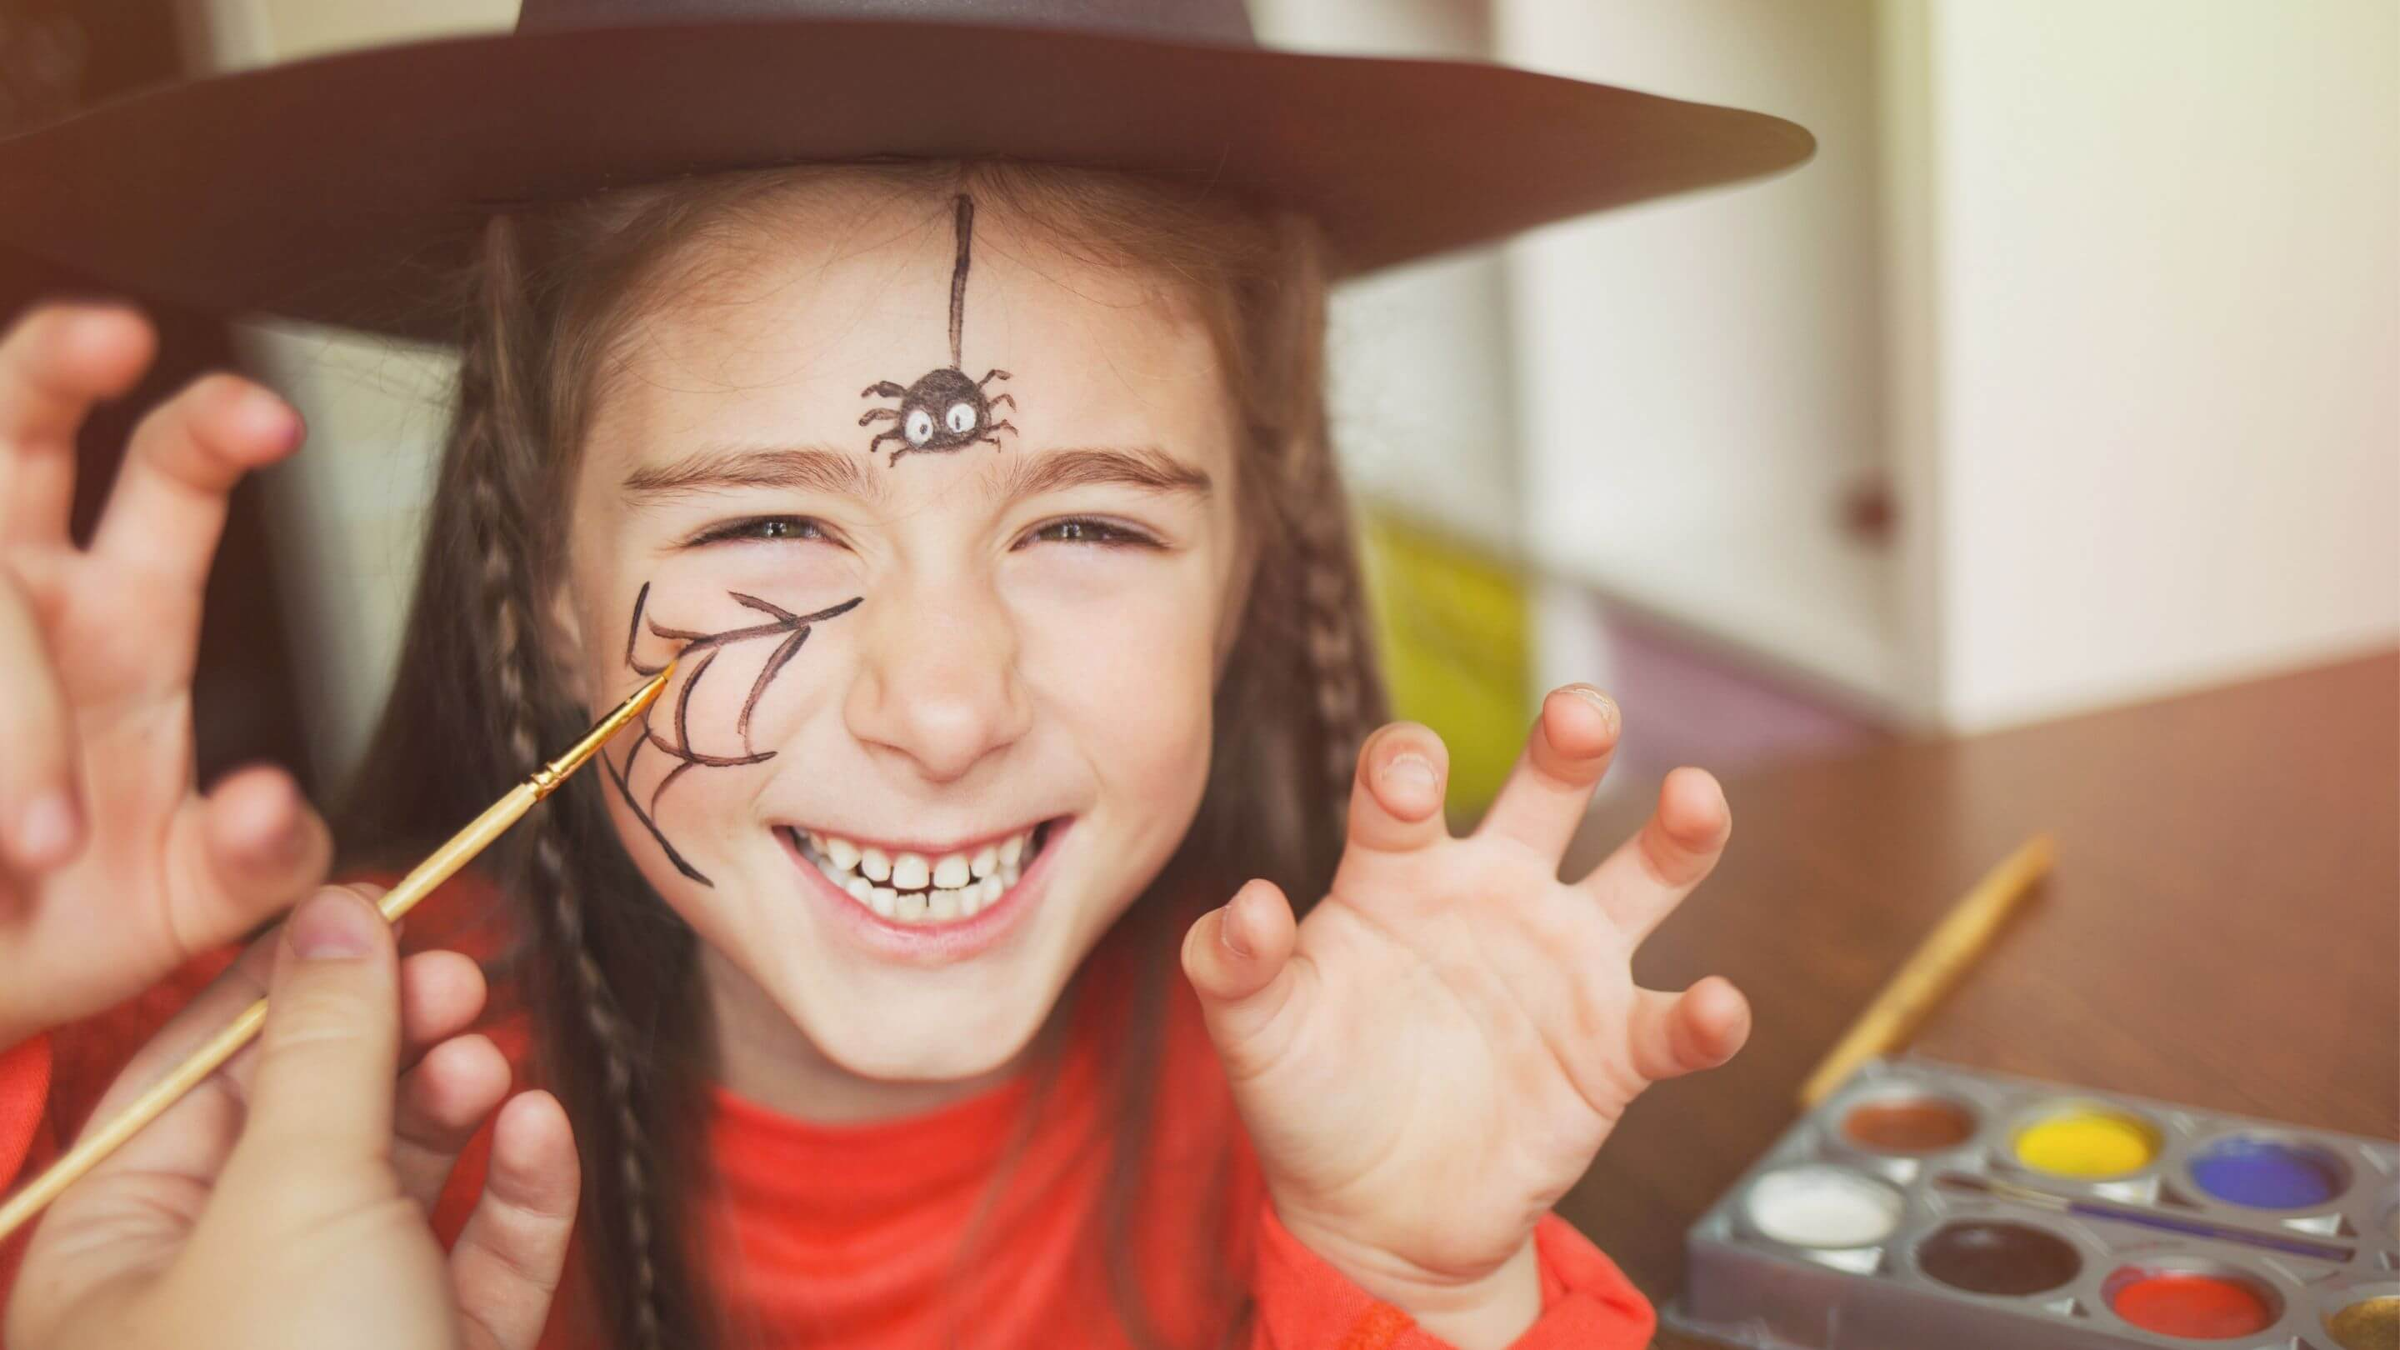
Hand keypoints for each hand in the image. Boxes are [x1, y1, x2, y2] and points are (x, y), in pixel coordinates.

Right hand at [0, 302, 327, 1048]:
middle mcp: (17, 593)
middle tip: (114, 338)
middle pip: (14, 419)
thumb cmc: (59, 923)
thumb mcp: (181, 904)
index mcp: (122, 616)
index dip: (214, 426)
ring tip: (34, 844)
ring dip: (10, 692)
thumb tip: (277, 813)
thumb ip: (252, 863)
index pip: (173, 474)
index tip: (274, 419)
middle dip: (58, 360)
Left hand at [6, 886, 579, 1349]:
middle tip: (458, 971)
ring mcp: (332, 1336)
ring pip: (402, 1187)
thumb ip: (323, 1046)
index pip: (199, 1073)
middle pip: (310, 1123)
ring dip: (456, 1108)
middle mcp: (217, 1295)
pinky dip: (510, 1194)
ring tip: (493, 1055)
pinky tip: (536, 1135)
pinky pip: (472, 1262)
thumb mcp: (293, 1196)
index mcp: (116, 1254)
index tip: (384, 905)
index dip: (295, 980)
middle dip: (390, 1042)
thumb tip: (332, 914)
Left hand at [1183, 687, 1746, 1347]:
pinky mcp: (1610, 1051)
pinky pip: (1669, 1024)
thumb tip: (1248, 906)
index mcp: (1399, 874)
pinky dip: (1704, 1018)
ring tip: (1696, 797)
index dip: (1405, 767)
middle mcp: (1493, 896)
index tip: (1408, 772)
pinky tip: (1719, 1007)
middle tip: (1584, 710)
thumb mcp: (1257, 1035)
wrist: (1376, 1214)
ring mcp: (1561, 965)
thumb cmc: (1311, 1098)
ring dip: (1677, 836)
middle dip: (1568, 745)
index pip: (1403, 792)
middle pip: (1545, 794)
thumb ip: (1233, 966)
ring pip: (1640, 878)